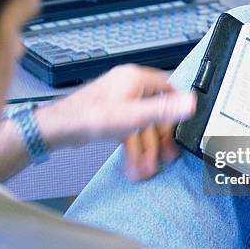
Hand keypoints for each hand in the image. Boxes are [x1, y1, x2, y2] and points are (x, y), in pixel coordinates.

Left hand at [35, 64, 195, 167]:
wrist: (58, 128)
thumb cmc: (87, 117)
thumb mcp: (133, 116)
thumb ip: (163, 110)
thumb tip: (190, 102)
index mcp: (134, 79)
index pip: (168, 88)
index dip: (176, 108)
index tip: (182, 125)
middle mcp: (127, 86)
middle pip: (154, 111)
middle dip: (158, 139)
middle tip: (164, 157)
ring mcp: (118, 100)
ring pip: (140, 125)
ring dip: (144, 149)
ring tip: (144, 169)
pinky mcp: (109, 114)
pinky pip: (128, 130)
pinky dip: (132, 147)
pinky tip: (133, 164)